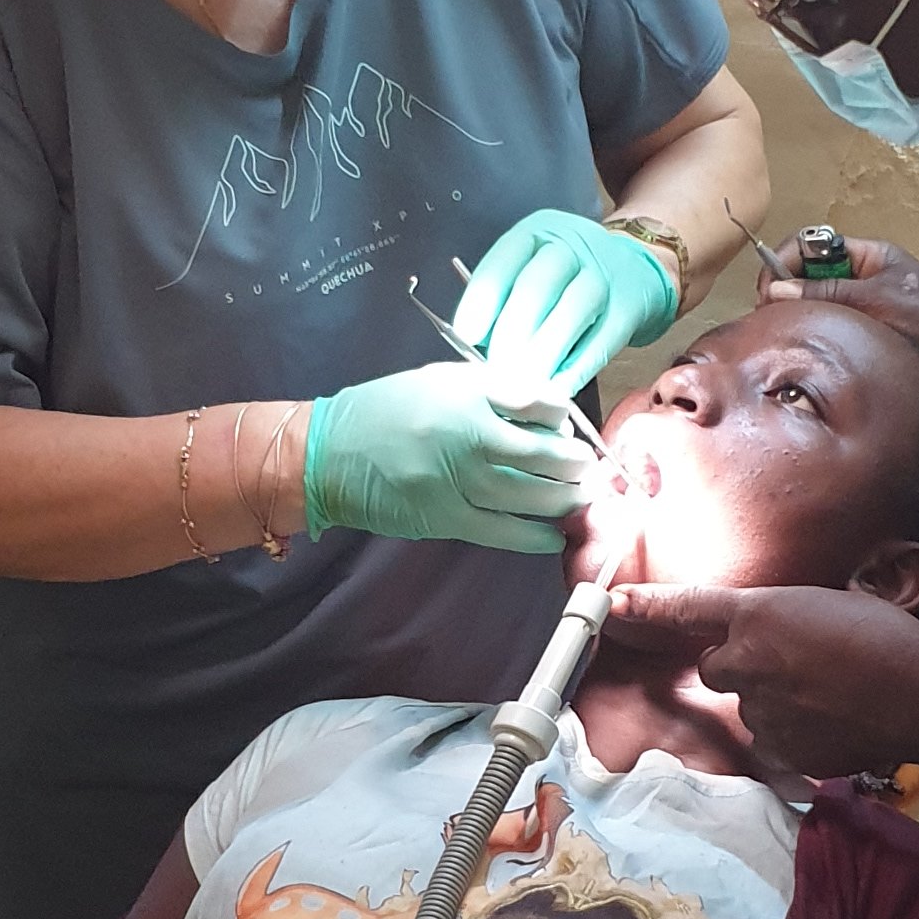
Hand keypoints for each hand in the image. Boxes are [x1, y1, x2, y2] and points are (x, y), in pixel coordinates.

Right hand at [304, 361, 594, 552]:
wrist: (330, 452)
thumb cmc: (387, 411)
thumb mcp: (439, 381)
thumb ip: (491, 391)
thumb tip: (547, 412)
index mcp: (466, 392)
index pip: (538, 400)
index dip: (563, 415)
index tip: (567, 424)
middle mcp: (465, 433)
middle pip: (544, 453)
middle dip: (576, 463)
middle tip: (588, 468)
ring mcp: (456, 479)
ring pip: (531, 495)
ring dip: (564, 500)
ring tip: (579, 498)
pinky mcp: (445, 516)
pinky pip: (503, 531)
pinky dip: (535, 537)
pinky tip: (553, 536)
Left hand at [455, 207, 678, 394]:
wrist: (637, 264)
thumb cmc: (569, 275)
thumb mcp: (535, 267)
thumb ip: (507, 300)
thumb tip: (477, 351)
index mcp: (537, 233)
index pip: (504, 262)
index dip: (482, 300)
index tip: (467, 336)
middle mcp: (572, 246)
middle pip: (537, 287)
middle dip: (512, 335)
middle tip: (496, 372)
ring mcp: (605, 274)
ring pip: (571, 312)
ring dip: (543, 355)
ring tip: (522, 387)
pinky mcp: (631, 306)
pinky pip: (602, 339)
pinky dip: (577, 368)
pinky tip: (557, 390)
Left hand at [602, 581, 918, 776]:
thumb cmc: (888, 641)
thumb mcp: (832, 604)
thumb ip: (787, 619)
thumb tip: (783, 633)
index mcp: (758, 615)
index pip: (689, 608)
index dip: (649, 606)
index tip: (613, 605)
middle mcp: (747, 662)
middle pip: (716, 666)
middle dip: (741, 665)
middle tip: (791, 664)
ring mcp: (760, 711)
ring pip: (749, 706)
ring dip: (774, 701)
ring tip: (828, 695)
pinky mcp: (781, 749)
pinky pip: (774, 740)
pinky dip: (795, 733)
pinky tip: (833, 723)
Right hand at [762, 237, 918, 375]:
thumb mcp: (876, 300)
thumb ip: (828, 292)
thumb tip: (777, 290)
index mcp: (867, 254)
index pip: (810, 244)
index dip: (784, 262)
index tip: (770, 291)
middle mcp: (863, 274)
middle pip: (809, 272)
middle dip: (785, 289)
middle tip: (770, 317)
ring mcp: (866, 302)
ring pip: (818, 300)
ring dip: (800, 312)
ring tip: (784, 332)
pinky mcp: (868, 329)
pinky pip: (831, 323)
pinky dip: (816, 329)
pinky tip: (808, 345)